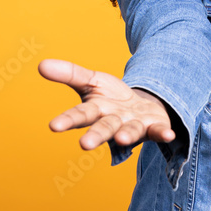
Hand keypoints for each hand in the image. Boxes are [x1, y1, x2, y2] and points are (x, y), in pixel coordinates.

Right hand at [39, 58, 174, 149]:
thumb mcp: (92, 81)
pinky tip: (170, 135)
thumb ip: (70, 74)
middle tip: (85, 145)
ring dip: (127, 135)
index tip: (53, 126)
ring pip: (129, 131)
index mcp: (96, 110)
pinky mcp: (153, 127)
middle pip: (103, 128)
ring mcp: (134, 126)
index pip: (80, 115)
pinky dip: (163, 134)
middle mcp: (114, 122)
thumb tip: (41, 64)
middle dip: (95, 136)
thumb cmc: (111, 98)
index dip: (68, 120)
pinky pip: (158, 132)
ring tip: (123, 138)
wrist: (141, 107)